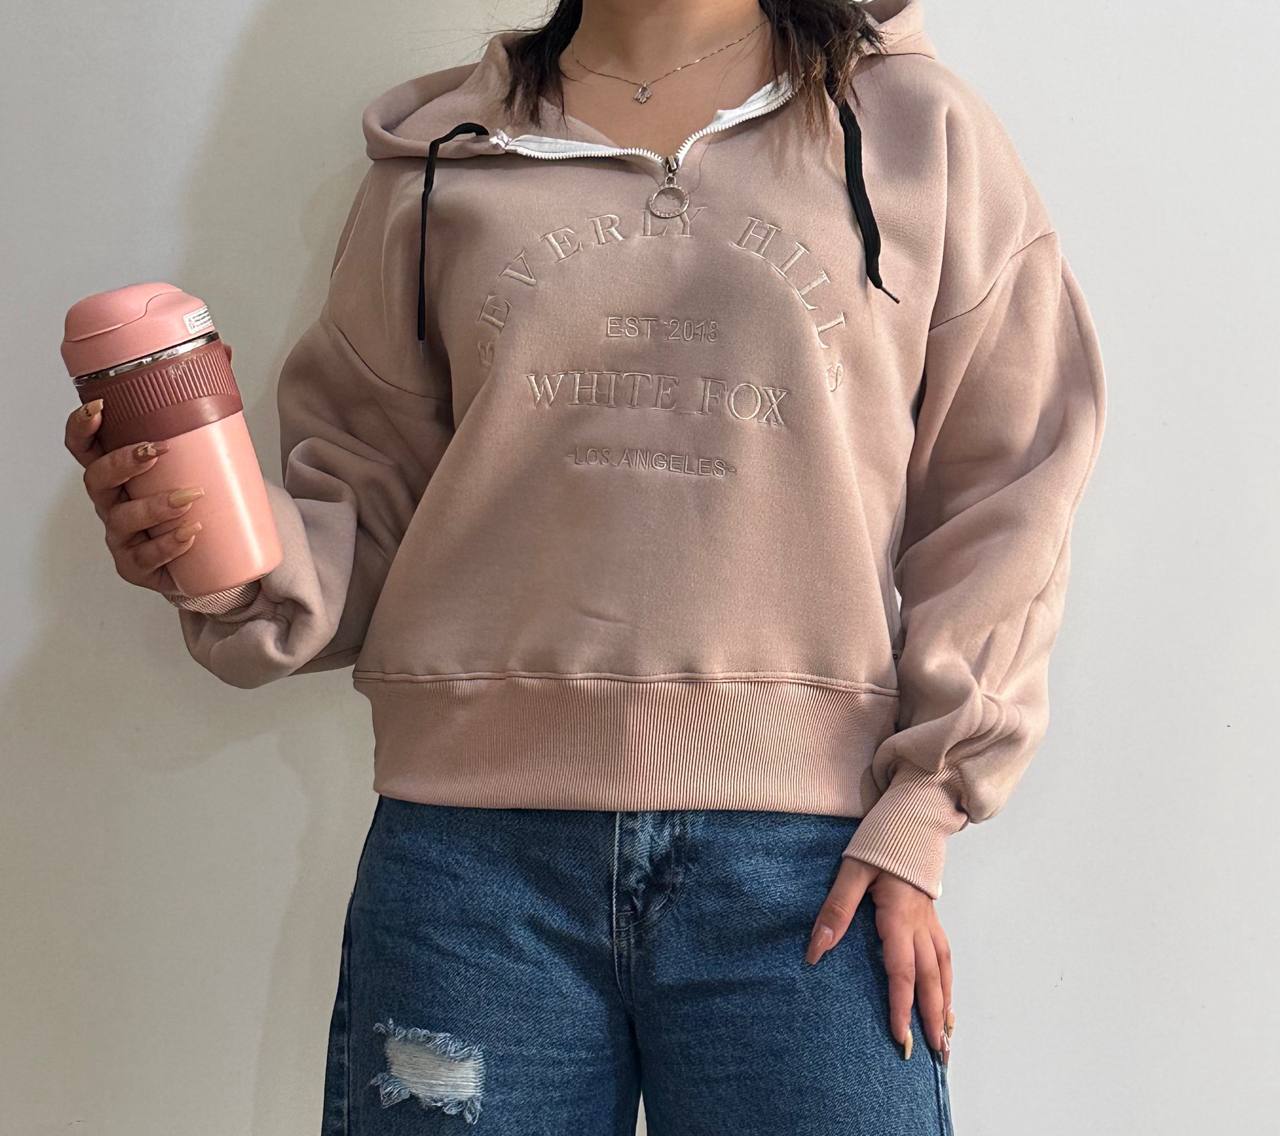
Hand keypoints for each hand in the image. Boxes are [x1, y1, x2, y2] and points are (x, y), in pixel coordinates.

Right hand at [64, 403, 208, 598]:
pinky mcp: (136, 567)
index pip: (86, 448)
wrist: (214, 561)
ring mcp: (121, 537)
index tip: (100, 407)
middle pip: (96, 479)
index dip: (82, 428)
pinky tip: (189, 534)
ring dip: (154, 505)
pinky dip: (168, 544)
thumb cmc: (202, 510)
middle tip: (156, 450)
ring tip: (189, 497)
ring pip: (122, 519)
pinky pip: (145, 557)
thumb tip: (224, 412)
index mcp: (118, 477)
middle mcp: (111, 504)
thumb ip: (201, 448)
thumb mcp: (198, 474)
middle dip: (122, 462)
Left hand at [806, 857, 953, 1063]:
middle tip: (935, 1054)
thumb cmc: (880, 843)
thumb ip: (836, 910)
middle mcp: (920, 924)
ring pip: (943, 969)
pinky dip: (948, 981)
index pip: (902, 971)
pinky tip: (946, 997)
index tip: (900, 1037)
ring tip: (946, 1037)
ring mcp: (929, 920)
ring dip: (945, 1004)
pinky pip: (945, 955)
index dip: (901, 1006)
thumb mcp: (851, 871)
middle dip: (931, 1017)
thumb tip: (815, 951)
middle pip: (930, 978)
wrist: (911, 817)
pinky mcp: (931, 915)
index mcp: (900, 916)